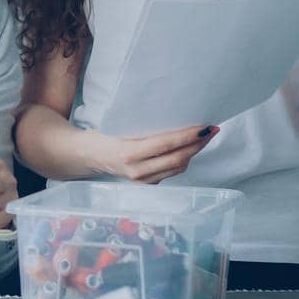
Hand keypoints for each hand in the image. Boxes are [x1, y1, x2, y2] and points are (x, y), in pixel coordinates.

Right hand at [89, 124, 218, 183]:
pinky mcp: (146, 184)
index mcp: (128, 153)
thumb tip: (174, 114)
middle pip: (178, 159)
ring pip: (178, 168)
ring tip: (204, 137)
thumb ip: (141, 125)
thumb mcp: (117, 125)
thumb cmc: (102, 134)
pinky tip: (188, 148)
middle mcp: (137, 170)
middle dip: (198, 144)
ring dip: (194, 152)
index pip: (166, 145)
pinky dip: (183, 159)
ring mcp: (142, 180)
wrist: (86, 155)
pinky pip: (171, 172)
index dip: (188, 136)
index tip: (204, 126)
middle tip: (212, 129)